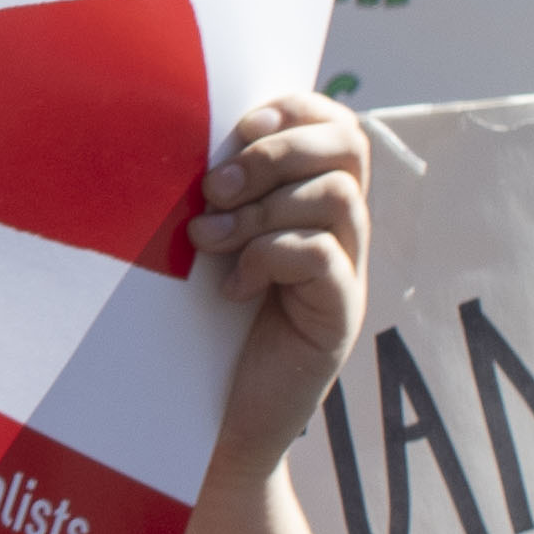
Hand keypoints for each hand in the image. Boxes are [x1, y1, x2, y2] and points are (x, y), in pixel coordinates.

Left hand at [187, 91, 373, 502]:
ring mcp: (347, 272)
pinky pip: (323, 256)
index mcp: (311, 202)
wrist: (215, 424)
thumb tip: (184, 139)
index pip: (337, 124)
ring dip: (261, 208)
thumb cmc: (198, 329)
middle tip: (217, 186)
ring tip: (208, 240)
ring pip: (335, 197)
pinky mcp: (339, 316)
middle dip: (277, 151)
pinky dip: (269, 258)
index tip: (239, 128)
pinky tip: (232, 288)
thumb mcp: (205, 245)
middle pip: (349, 147)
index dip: (296, 108)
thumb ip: (215, 194)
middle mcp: (341, 232)